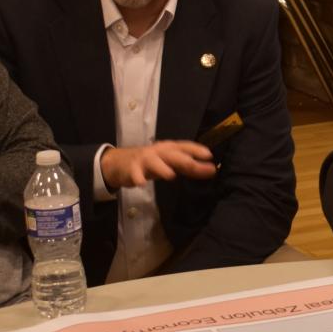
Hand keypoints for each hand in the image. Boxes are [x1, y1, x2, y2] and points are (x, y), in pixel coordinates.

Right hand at [101, 141, 216, 188]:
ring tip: (170, 175)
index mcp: (169, 148)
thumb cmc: (151, 163)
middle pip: (172, 154)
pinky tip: (141, 184)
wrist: (120, 162)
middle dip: (184, 160)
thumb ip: (190, 168)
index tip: (209, 156)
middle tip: (195, 166)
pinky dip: (138, 178)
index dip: (196, 150)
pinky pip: (135, 174)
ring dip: (162, 167)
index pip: (184, 146)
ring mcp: (144, 159)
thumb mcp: (171, 163)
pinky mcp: (132, 169)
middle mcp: (158, 151)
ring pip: (154, 162)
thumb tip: (212, 170)